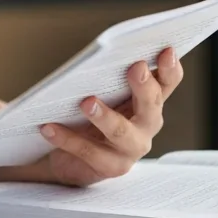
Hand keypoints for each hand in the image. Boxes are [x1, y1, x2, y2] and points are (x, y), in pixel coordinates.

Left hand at [35, 47, 182, 186]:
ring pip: (121, 133)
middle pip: (151, 107)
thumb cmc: (90, 116)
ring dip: (105, 116)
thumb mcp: (103, 93)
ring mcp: (130, 150)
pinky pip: (87, 151)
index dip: (170, 68)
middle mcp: (146, 126)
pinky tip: (47, 126)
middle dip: (145, 87)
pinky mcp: (109, 167)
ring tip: (86, 102)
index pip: (167, 83)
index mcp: (148, 102)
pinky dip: (66, 138)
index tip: (166, 50)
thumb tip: (98, 53)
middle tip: (136, 68)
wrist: (70, 157)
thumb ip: (109, 76)